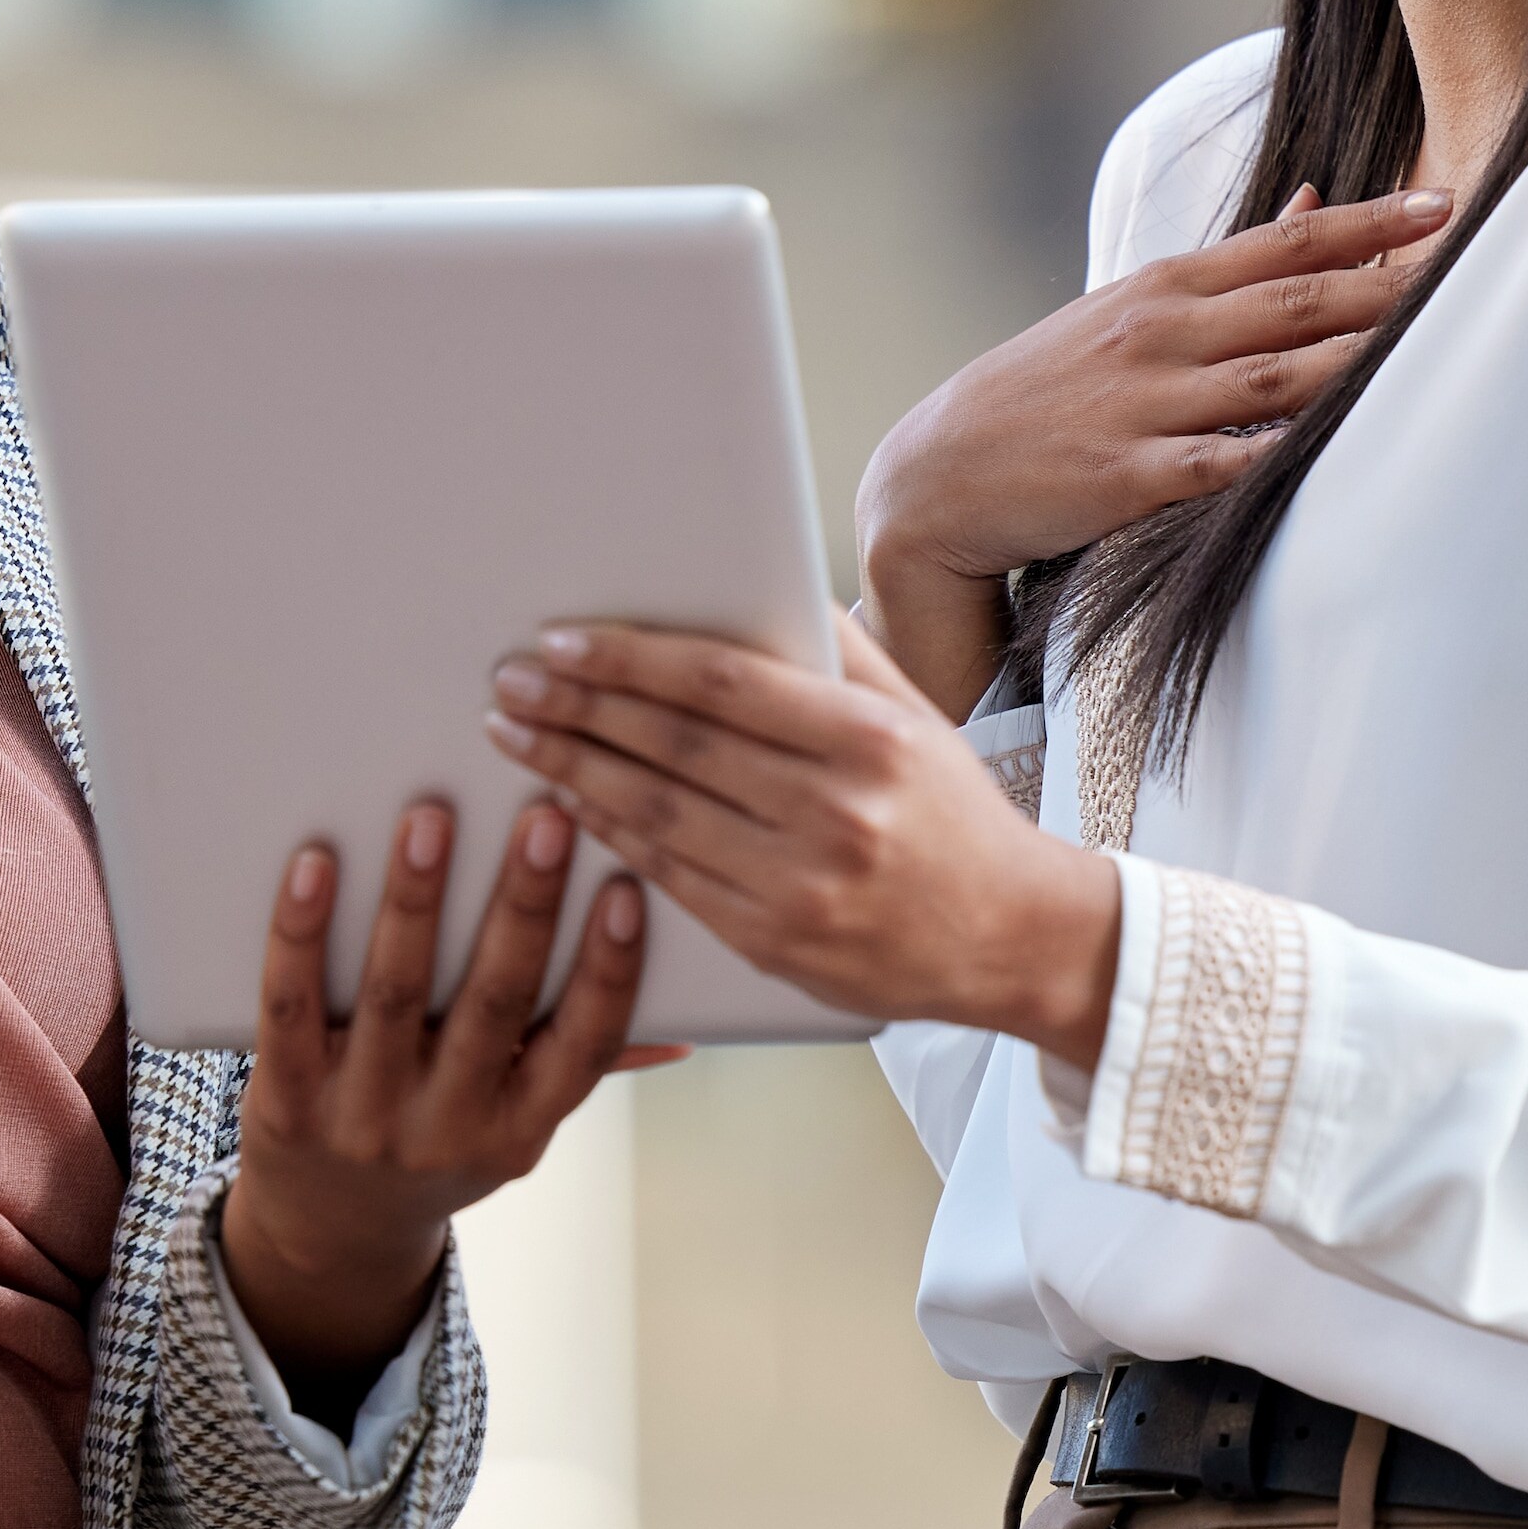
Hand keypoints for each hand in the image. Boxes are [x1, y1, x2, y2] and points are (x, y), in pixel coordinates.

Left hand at [221, 796, 662, 1421]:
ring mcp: (362, 1119)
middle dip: (523, 906)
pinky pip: (291, 1009)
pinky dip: (301, 935)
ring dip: (416, 901)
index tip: (627, 889)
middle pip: (493, 1005)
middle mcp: (447, 1129)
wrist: (327, 1232)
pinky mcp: (284, 1103)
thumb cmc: (438, 1147)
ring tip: (430, 818)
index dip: (608, 971)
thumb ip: (574, 1064)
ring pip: (394, 995)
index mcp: (518, 1129)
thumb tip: (683, 1026)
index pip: (583, 1047)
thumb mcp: (513, 1127)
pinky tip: (314, 867)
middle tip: (545, 816)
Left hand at [486, 613, 1122, 1064]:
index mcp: (867, 742)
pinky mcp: (776, 944)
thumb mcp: (916, 720)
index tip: (563, 642)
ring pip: (657, 815)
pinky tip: (566, 802)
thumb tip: (763, 584)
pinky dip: (609, 834)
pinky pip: (668, 877)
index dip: (631, 660)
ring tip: (517, 735)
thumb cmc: (956, 818)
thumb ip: (839, 656)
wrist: (1016, 939)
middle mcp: (834, 813)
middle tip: (511, 682)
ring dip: (572, 770)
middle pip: (674, 747)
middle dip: (577, 709)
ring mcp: (801, 886)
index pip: (722, 685)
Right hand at [854, 184, 1447, 713]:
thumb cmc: (1049, 389)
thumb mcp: (1129, 309)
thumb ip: (1228, 265)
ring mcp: (1145, 405)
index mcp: (1166, 288)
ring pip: (1271, 378)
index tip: (1443, 207)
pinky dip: (1276, 452)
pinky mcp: (1128, 476)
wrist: (939, 473)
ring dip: (1353, 363)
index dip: (1367, 224)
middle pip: (1293, 302)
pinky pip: (1219, 463)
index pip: (1285, 242)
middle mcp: (1161, 335)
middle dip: (1385, 285)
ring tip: (1433, 348)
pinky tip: (1334, 447)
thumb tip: (1313, 202)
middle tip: (1468, 266)